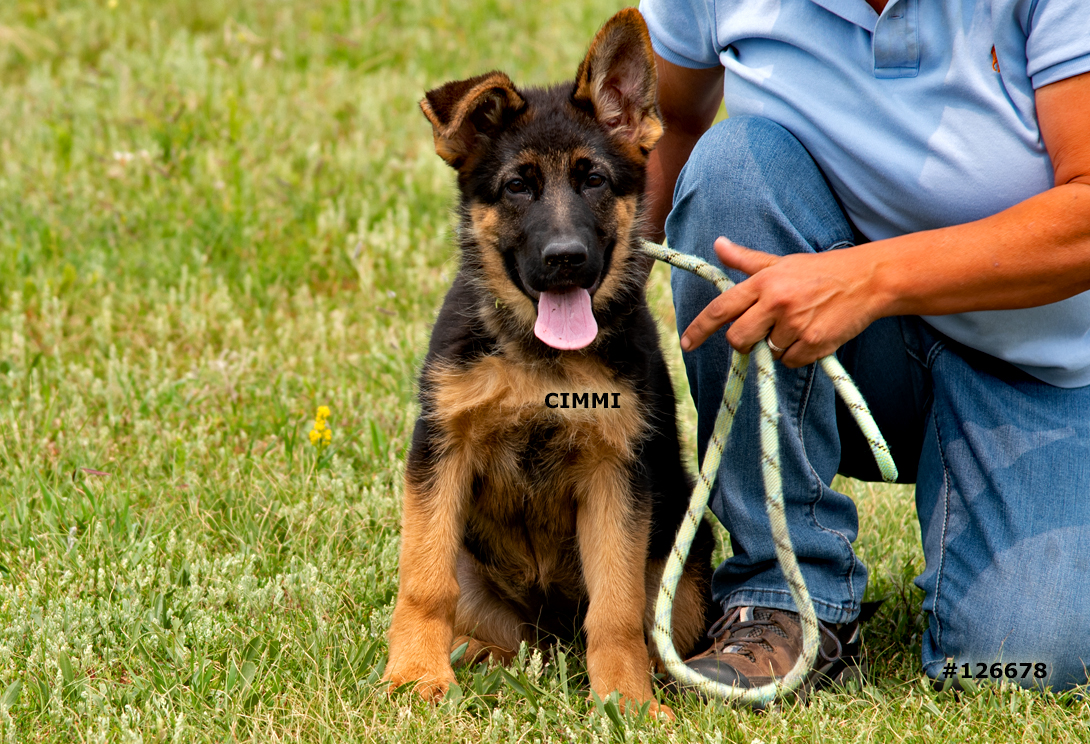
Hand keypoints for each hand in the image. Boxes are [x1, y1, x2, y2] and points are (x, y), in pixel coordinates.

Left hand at [679, 237, 883, 367]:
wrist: (867, 280)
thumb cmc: (820, 271)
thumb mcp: (780, 262)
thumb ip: (746, 260)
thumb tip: (718, 244)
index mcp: (764, 282)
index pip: (721, 308)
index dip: (700, 328)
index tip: (687, 342)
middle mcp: (776, 302)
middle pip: (738, 338)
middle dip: (744, 341)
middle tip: (761, 331)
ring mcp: (795, 324)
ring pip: (767, 352)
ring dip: (777, 345)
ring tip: (798, 323)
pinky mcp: (814, 343)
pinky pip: (790, 361)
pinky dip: (797, 354)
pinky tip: (811, 335)